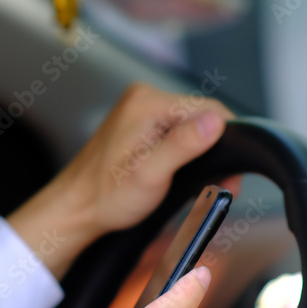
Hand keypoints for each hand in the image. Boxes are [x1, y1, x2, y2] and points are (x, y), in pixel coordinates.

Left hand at [7, 83, 232, 278]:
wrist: (76, 208)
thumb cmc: (105, 196)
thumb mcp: (150, 174)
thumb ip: (183, 145)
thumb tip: (216, 122)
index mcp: (147, 102)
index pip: (209, 108)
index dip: (228, 140)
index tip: (230, 173)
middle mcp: (144, 99)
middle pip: (201, 117)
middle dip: (214, 152)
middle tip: (218, 187)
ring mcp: (141, 111)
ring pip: (191, 128)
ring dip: (201, 156)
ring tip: (198, 186)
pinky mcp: (140, 126)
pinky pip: (176, 134)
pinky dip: (185, 156)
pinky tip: (181, 177)